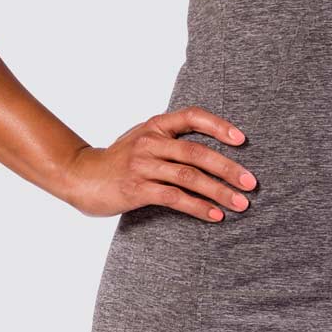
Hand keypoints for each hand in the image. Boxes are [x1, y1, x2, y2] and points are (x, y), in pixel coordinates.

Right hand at [62, 106, 257, 220]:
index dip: (219, 126)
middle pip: (197, 152)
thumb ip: (171, 137)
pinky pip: (174, 198)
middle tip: (251, 182)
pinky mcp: (136, 189)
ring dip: (219, 192)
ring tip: (240, 204)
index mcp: (157, 124)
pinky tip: (214, 215)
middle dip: (228, 167)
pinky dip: (198, 207)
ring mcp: (143, 165)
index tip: (242, 140)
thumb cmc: (119, 158)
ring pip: (189, 177)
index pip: (193, 116)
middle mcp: (151, 141)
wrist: (81, 176)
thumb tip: (211, 145)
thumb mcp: (144, 137)